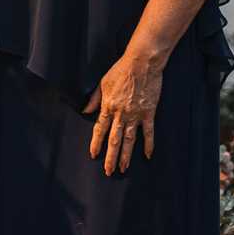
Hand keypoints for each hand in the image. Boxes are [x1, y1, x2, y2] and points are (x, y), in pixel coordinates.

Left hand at [83, 50, 163, 175]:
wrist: (141, 63)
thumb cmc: (121, 70)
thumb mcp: (103, 83)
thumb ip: (94, 99)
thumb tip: (85, 111)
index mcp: (108, 106)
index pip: (100, 129)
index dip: (96, 143)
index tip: (94, 155)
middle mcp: (121, 114)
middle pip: (114, 139)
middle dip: (111, 157)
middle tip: (108, 171)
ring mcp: (135, 114)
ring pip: (129, 139)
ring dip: (126, 155)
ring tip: (123, 168)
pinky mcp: (149, 112)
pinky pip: (149, 132)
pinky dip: (149, 144)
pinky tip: (147, 155)